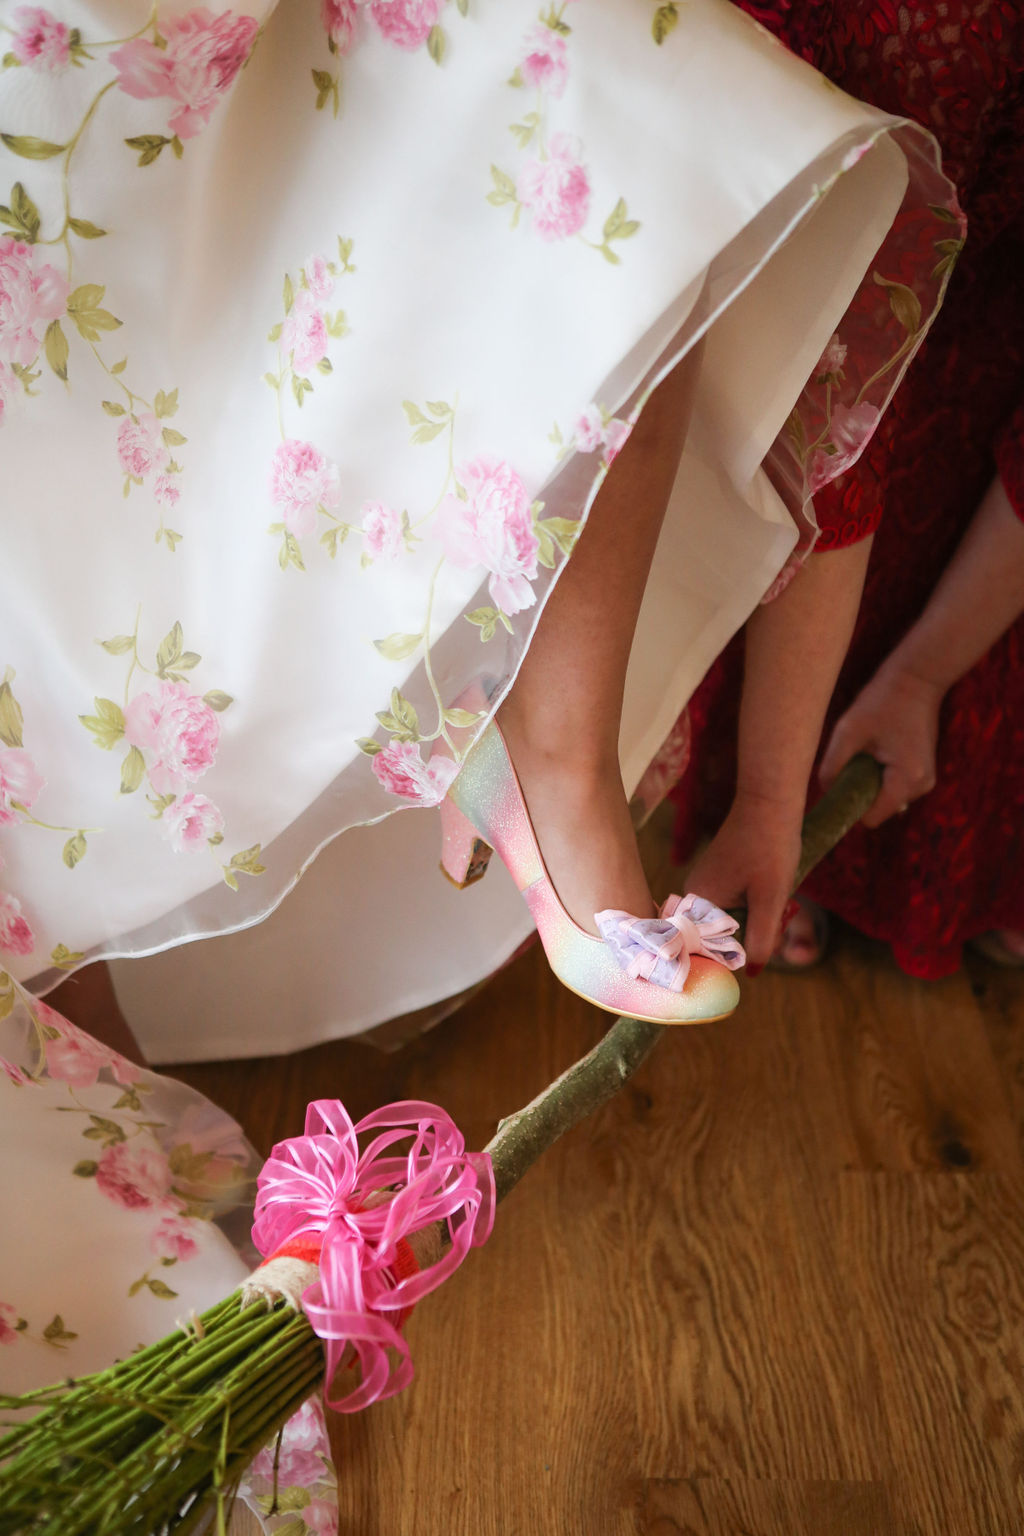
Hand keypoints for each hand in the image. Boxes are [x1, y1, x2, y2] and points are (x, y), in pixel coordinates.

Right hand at [684, 789, 803, 970]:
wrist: (771, 803)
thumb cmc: (770, 848)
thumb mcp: (771, 899)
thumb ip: (761, 939)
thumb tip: (753, 972)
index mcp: (699, 900)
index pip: (712, 948)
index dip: (741, 952)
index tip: (768, 942)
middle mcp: (694, 893)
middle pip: (723, 934)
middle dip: (754, 933)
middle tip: (780, 916)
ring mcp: (706, 882)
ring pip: (732, 919)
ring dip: (758, 918)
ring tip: (778, 898)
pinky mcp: (718, 874)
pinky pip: (734, 903)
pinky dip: (755, 903)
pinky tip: (771, 887)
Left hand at [818, 661, 942, 827]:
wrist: (917, 679)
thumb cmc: (882, 701)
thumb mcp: (848, 731)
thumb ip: (832, 766)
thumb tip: (824, 791)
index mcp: (906, 779)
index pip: (871, 818)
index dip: (850, 806)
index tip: (837, 786)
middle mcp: (921, 786)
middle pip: (878, 810)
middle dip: (860, 793)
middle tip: (852, 761)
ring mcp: (925, 780)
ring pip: (885, 800)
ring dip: (869, 784)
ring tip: (866, 752)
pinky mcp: (922, 773)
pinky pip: (893, 788)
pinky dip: (879, 777)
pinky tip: (876, 752)